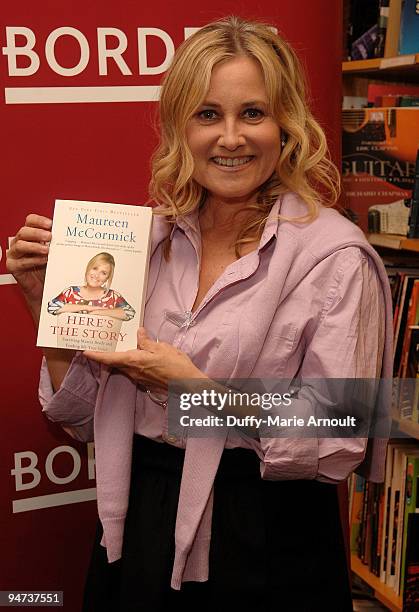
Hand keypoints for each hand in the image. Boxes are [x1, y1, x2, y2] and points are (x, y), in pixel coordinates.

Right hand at [6, 214, 51, 306]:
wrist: (45, 288)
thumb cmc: (50, 268)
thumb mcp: (56, 252)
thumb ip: (58, 243)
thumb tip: (71, 234)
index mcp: (30, 235)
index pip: (30, 221)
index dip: (39, 220)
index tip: (50, 224)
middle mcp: (21, 242)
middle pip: (24, 231)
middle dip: (37, 233)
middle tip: (50, 236)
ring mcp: (15, 254)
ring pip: (20, 245)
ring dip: (35, 246)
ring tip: (47, 250)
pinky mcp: (13, 266)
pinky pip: (21, 262)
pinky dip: (33, 260)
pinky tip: (44, 260)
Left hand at [83, 327, 204, 389]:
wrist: (187, 385)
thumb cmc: (176, 365)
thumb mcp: (162, 348)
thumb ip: (147, 341)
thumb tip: (138, 333)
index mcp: (134, 361)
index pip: (110, 358)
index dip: (96, 355)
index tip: (85, 351)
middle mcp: (133, 372)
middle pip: (114, 363)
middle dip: (105, 356)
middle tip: (100, 345)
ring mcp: (139, 379)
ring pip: (124, 367)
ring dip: (118, 360)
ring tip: (116, 348)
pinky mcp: (146, 382)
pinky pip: (133, 371)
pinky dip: (129, 363)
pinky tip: (135, 357)